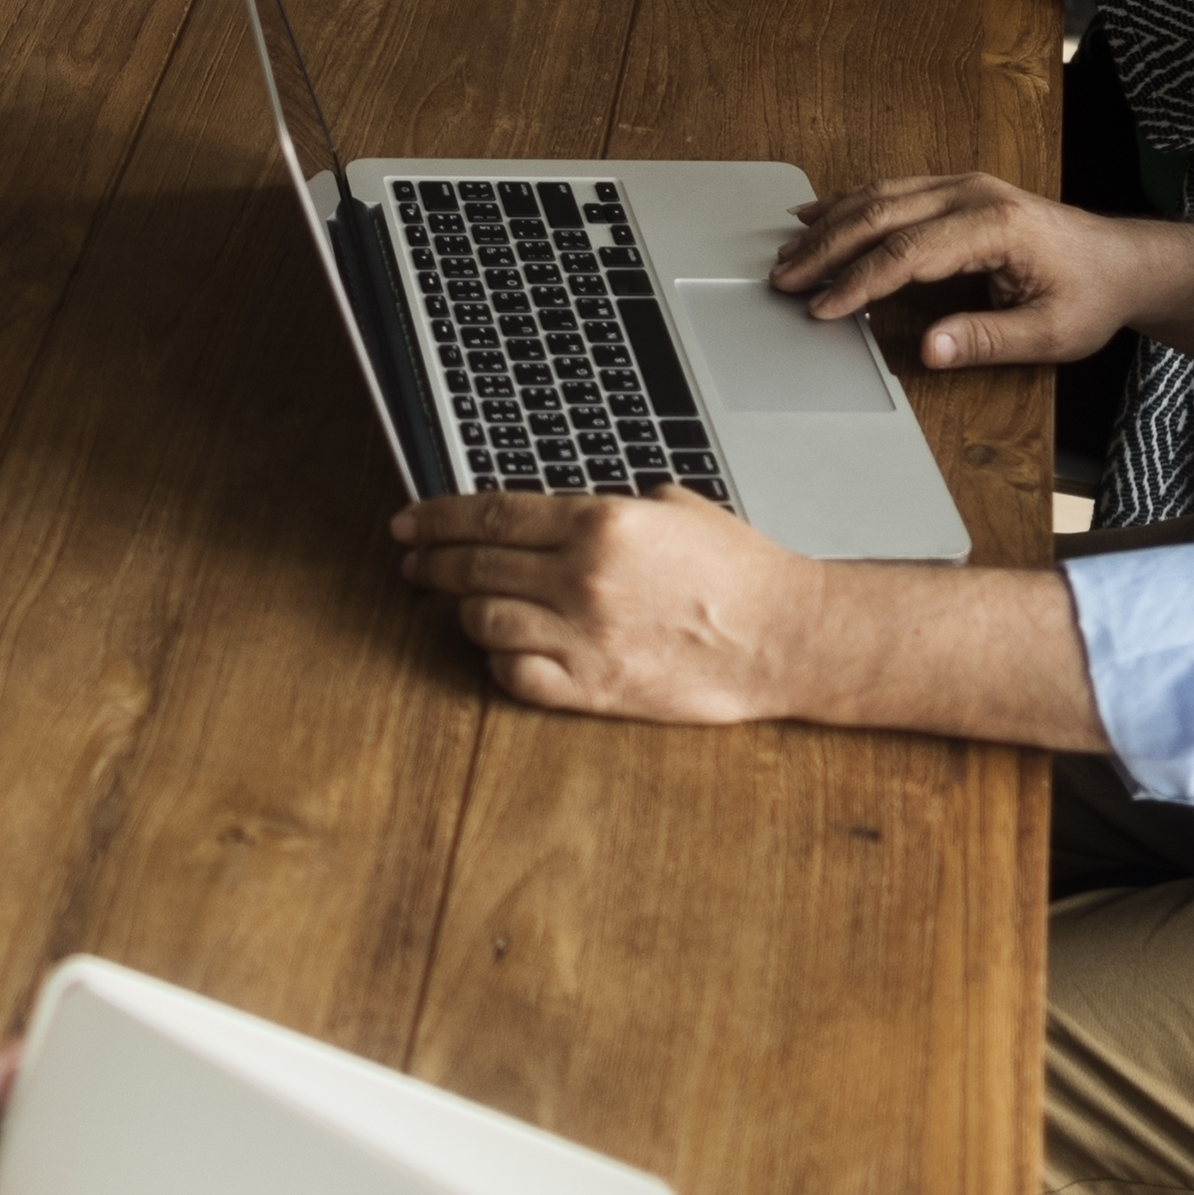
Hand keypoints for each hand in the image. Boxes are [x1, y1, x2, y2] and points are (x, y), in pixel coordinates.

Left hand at [390, 487, 838, 721]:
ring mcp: (585, 637)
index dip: (437, 518)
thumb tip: (553, 511)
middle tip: (412, 562)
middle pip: (475, 565)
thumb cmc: (738, 570)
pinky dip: (500, 660)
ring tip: (462, 605)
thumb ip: (605, 506)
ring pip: (485, 620)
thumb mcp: (670, 506)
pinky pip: (516, 675)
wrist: (784, 636)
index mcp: (599, 522)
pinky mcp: (595, 688)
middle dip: (432, 562)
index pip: (490, 515)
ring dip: (466, 611)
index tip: (409, 523)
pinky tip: (504, 649)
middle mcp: (582, 577)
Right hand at [769, 172, 1152, 358]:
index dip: (859, 283)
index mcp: (994, 226)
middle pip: (881, 216)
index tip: (822, 307)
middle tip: (784, 278)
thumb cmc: (1091, 295)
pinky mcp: (959, 188)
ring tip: (789, 251)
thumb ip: (987, 340)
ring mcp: (964, 185)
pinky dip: (850, 203)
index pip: (907, 254)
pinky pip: (893, 189)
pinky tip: (820, 214)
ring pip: (880, 196)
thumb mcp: (1050, 333)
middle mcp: (973, 194)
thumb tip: (928, 350)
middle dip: (827, 249)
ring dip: (831, 224)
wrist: (1123, 260)